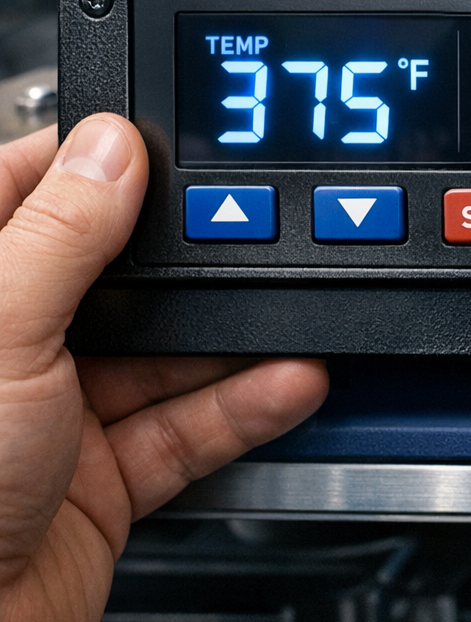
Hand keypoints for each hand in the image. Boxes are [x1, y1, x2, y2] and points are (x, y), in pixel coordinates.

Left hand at [0, 116, 328, 621]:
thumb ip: (61, 238)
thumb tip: (113, 150)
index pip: (37, 196)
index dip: (104, 167)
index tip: (170, 147)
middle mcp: (17, 347)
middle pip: (124, 277)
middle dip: (193, 263)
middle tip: (256, 231)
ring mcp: (64, 413)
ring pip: (169, 355)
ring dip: (236, 339)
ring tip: (292, 312)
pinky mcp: (108, 474)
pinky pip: (190, 426)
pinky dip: (245, 405)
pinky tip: (289, 380)